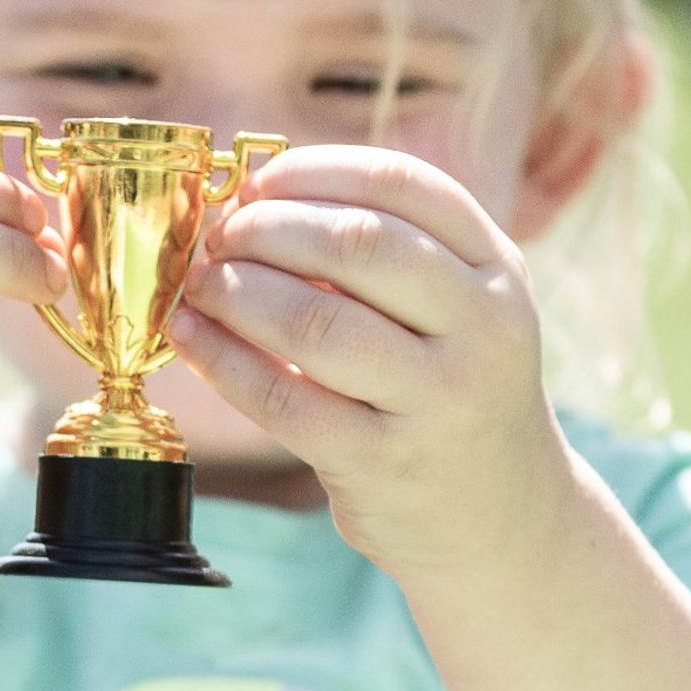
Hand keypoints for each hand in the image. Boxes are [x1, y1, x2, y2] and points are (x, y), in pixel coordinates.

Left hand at [168, 145, 577, 589]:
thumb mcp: (455, 312)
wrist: (499, 520)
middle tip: (219, 235)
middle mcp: (482, 328)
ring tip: (200, 283)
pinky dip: (224, 360)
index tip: (258, 179)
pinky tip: (191, 338)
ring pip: (317, 322)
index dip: (316, 170)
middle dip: (269, 229)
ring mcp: (438, 400)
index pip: (404, 185)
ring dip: (239, 291)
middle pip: (358, 244)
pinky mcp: (383, 463)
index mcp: (498, 269)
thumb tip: (255, 199)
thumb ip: (385, 255)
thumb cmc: (450, 394)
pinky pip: (284, 399)